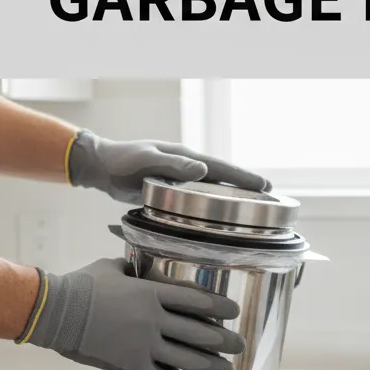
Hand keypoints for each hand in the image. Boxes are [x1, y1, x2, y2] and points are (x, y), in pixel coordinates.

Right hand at [21, 258, 244, 369]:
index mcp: (152, 292)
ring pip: (187, 359)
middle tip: (240, 346)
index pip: (196, 300)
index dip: (220, 307)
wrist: (54, 311)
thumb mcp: (115, 268)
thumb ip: (141, 271)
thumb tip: (155, 271)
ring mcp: (143, 343)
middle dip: (224, 341)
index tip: (235, 313)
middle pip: (199, 332)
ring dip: (212, 367)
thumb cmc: (84, 284)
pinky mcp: (130, 364)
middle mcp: (153, 319)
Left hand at [67, 130, 270, 204]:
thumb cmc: (120, 160)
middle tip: (269, 194)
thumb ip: (172, 163)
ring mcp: (179, 177)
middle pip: (222, 176)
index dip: (243, 176)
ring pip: (212, 187)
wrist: (100, 165)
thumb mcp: (146, 159)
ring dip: (231, 195)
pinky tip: (218, 213)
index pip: (220, 167)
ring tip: (251, 205)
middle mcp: (186, 165)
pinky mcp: (170, 188)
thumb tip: (203, 170)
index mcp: (184, 156)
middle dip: (245, 185)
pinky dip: (212, 203)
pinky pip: (197, 196)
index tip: (265, 185)